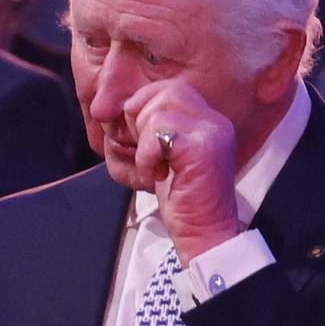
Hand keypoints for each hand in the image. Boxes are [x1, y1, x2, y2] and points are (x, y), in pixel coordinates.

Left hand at [126, 79, 241, 263]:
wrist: (205, 235)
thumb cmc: (181, 202)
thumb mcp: (162, 156)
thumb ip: (147, 129)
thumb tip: (109, 111)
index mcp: (208, 121)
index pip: (169, 89)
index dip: (144, 110)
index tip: (143, 146)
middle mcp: (214, 121)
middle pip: (164, 90)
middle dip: (141, 119)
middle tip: (148, 154)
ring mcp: (211, 132)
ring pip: (159, 107)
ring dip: (144, 140)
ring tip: (155, 166)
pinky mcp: (202, 148)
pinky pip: (159, 130)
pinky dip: (147, 154)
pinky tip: (157, 175)